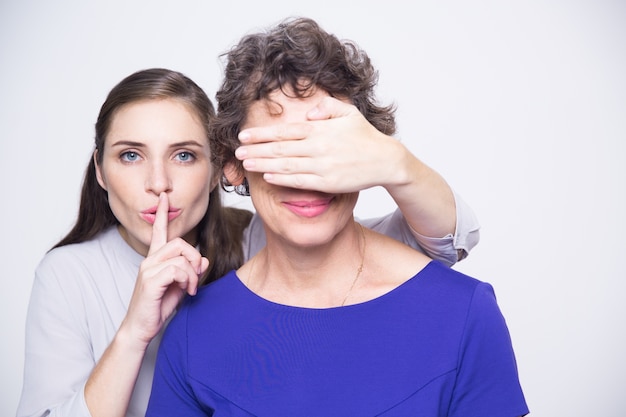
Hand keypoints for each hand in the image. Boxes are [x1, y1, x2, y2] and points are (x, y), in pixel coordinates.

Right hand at [122, 192, 208, 347]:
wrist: (141, 328)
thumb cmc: (158, 307)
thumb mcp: (180, 286)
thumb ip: (191, 272)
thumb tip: (203, 260)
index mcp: (155, 259)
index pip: (159, 231)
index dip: (163, 214)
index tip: (165, 198)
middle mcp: (149, 260)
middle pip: (179, 242)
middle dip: (194, 257)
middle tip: (197, 276)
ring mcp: (148, 269)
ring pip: (181, 257)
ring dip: (193, 274)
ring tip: (191, 288)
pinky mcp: (150, 280)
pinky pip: (178, 270)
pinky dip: (188, 280)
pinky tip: (187, 291)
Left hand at [235, 96, 408, 192]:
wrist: (386, 160)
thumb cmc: (365, 137)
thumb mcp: (349, 113)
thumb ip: (327, 107)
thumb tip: (309, 112)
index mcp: (320, 129)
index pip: (284, 131)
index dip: (262, 134)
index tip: (244, 136)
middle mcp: (318, 147)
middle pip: (280, 149)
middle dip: (256, 150)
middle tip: (236, 151)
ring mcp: (322, 166)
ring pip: (286, 165)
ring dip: (263, 165)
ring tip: (246, 163)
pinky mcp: (327, 183)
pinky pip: (300, 181)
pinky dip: (282, 179)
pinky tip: (268, 177)